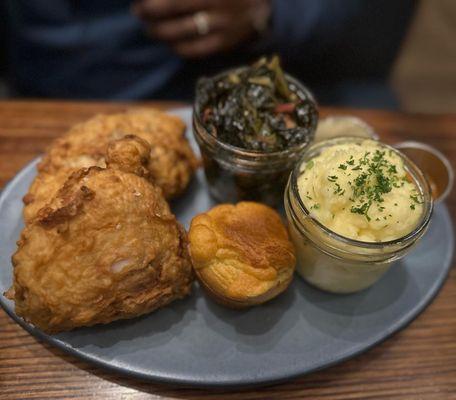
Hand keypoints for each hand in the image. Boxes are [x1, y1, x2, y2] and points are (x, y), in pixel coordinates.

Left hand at [132, 0, 270, 57]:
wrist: (263, 10)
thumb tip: (161, 0)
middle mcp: (215, 3)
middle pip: (172, 6)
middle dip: (149, 11)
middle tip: (138, 12)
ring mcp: (220, 25)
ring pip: (180, 31)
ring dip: (159, 32)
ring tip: (150, 30)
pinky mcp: (223, 44)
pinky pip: (194, 50)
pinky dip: (178, 47)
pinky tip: (171, 44)